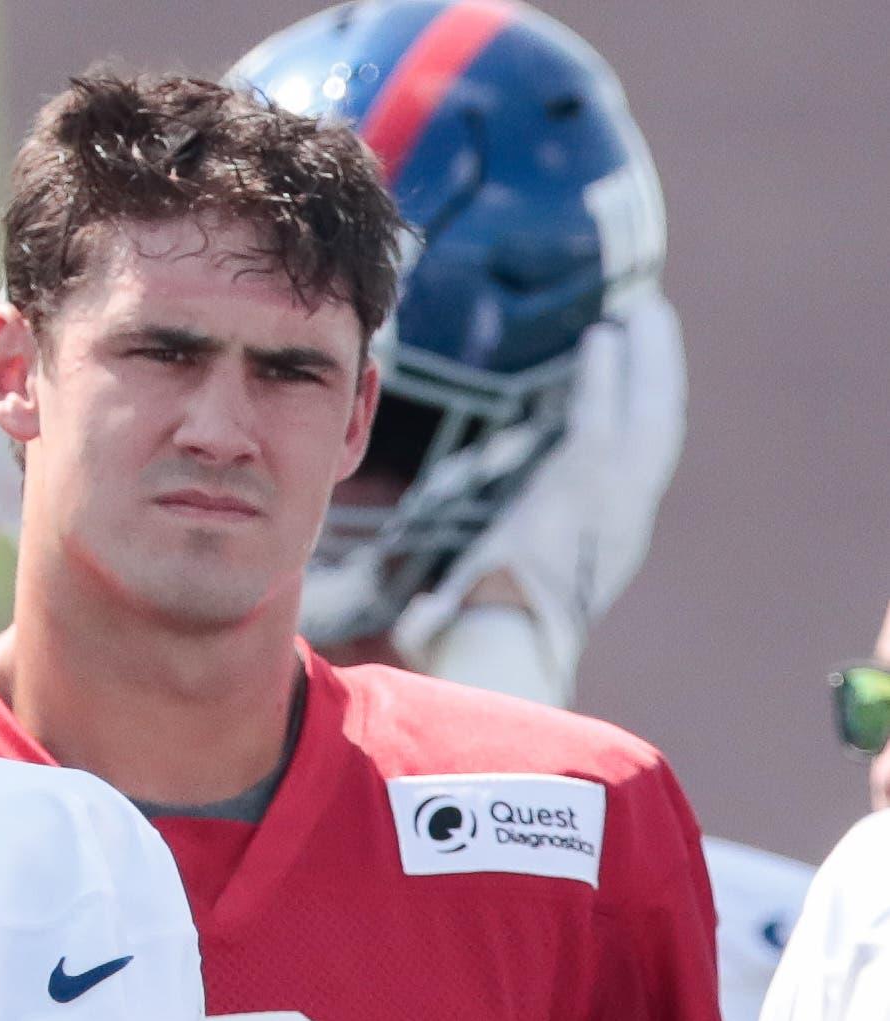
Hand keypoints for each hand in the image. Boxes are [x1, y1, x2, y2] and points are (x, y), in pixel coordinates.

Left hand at [392, 284, 686, 700]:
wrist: (501, 648)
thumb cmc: (480, 650)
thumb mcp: (475, 623)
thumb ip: (453, 608)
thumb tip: (422, 620)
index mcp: (603, 555)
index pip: (632, 477)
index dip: (636, 428)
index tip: (631, 391)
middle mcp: (621, 525)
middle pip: (654, 433)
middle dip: (657, 379)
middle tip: (650, 327)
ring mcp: (614, 498)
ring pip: (651, 413)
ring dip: (652, 360)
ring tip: (645, 312)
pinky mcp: (591, 476)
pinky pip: (612, 408)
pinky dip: (622, 369)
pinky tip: (616, 329)